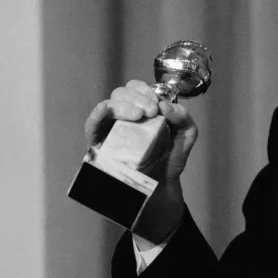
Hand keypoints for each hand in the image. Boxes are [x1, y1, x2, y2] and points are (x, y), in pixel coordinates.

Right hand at [84, 80, 199, 244]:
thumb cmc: (169, 159)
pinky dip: (99, 112)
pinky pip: (92, 123)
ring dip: (124, 104)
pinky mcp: (99, 144)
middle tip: (151, 111)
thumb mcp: (186, 136)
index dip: (146, 90)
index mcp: (142, 110)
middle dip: (138, 97)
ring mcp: (110, 129)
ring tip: (140, 115)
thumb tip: (166, 106)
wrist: (161, 189)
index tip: (158, 103)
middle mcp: (124, 117)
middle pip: (122, 93)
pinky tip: (108, 110)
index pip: (136, 88)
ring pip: (109, 105)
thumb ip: (184, 118)